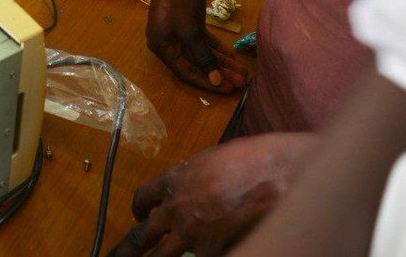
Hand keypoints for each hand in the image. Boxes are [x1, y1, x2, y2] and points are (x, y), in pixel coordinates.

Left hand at [109, 134, 316, 256]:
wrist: (278, 176)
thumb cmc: (254, 160)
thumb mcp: (214, 159)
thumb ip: (196, 176)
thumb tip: (192, 185)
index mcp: (175, 179)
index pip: (144, 197)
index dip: (139, 209)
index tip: (138, 216)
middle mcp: (176, 209)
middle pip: (141, 235)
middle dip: (127, 249)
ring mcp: (192, 234)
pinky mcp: (212, 251)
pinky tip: (212, 251)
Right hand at [146, 0, 247, 93]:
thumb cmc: (180, 0)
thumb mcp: (190, 31)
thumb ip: (203, 57)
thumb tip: (216, 81)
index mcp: (160, 46)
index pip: (185, 72)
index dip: (208, 82)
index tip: (229, 89)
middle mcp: (166, 41)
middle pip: (195, 63)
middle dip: (219, 72)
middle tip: (240, 82)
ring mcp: (176, 30)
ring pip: (200, 51)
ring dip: (220, 61)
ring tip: (241, 71)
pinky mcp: (186, 21)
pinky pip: (201, 40)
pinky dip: (215, 48)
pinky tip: (231, 56)